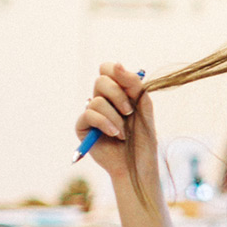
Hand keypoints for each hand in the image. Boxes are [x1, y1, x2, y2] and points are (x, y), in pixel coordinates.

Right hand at [75, 63, 157, 189]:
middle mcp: (101, 99)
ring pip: (97, 100)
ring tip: (124, 131)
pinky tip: (115, 134)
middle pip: (101, 80)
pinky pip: (88, 114)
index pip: (107, 68)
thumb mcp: (143, 105)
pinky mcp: (82, 127)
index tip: (132, 88)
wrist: (138, 162)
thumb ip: (133, 83)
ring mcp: (91, 113)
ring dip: (116, 117)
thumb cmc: (143, 135)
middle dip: (119, 96)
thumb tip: (116, 64)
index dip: (117, 72)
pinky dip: (105, 123)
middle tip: (130, 112)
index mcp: (117, 91)